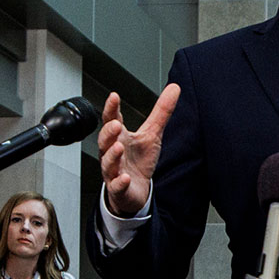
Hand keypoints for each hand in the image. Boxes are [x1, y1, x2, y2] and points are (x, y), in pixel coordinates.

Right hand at [98, 83, 180, 216]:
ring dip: (112, 155)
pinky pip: (116, 185)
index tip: (114, 97)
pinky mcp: (119, 188)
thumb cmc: (138, 160)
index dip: (111, 108)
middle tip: (115, 124)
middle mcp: (112, 152)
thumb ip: (161, 112)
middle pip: (104, 140)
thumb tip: (174, 88)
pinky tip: (124, 177)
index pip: (111, 119)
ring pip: (108, 162)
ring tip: (119, 147)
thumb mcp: (152, 133)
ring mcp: (114, 171)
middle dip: (108, 132)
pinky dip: (119, 182)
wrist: (134, 190)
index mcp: (119, 137)